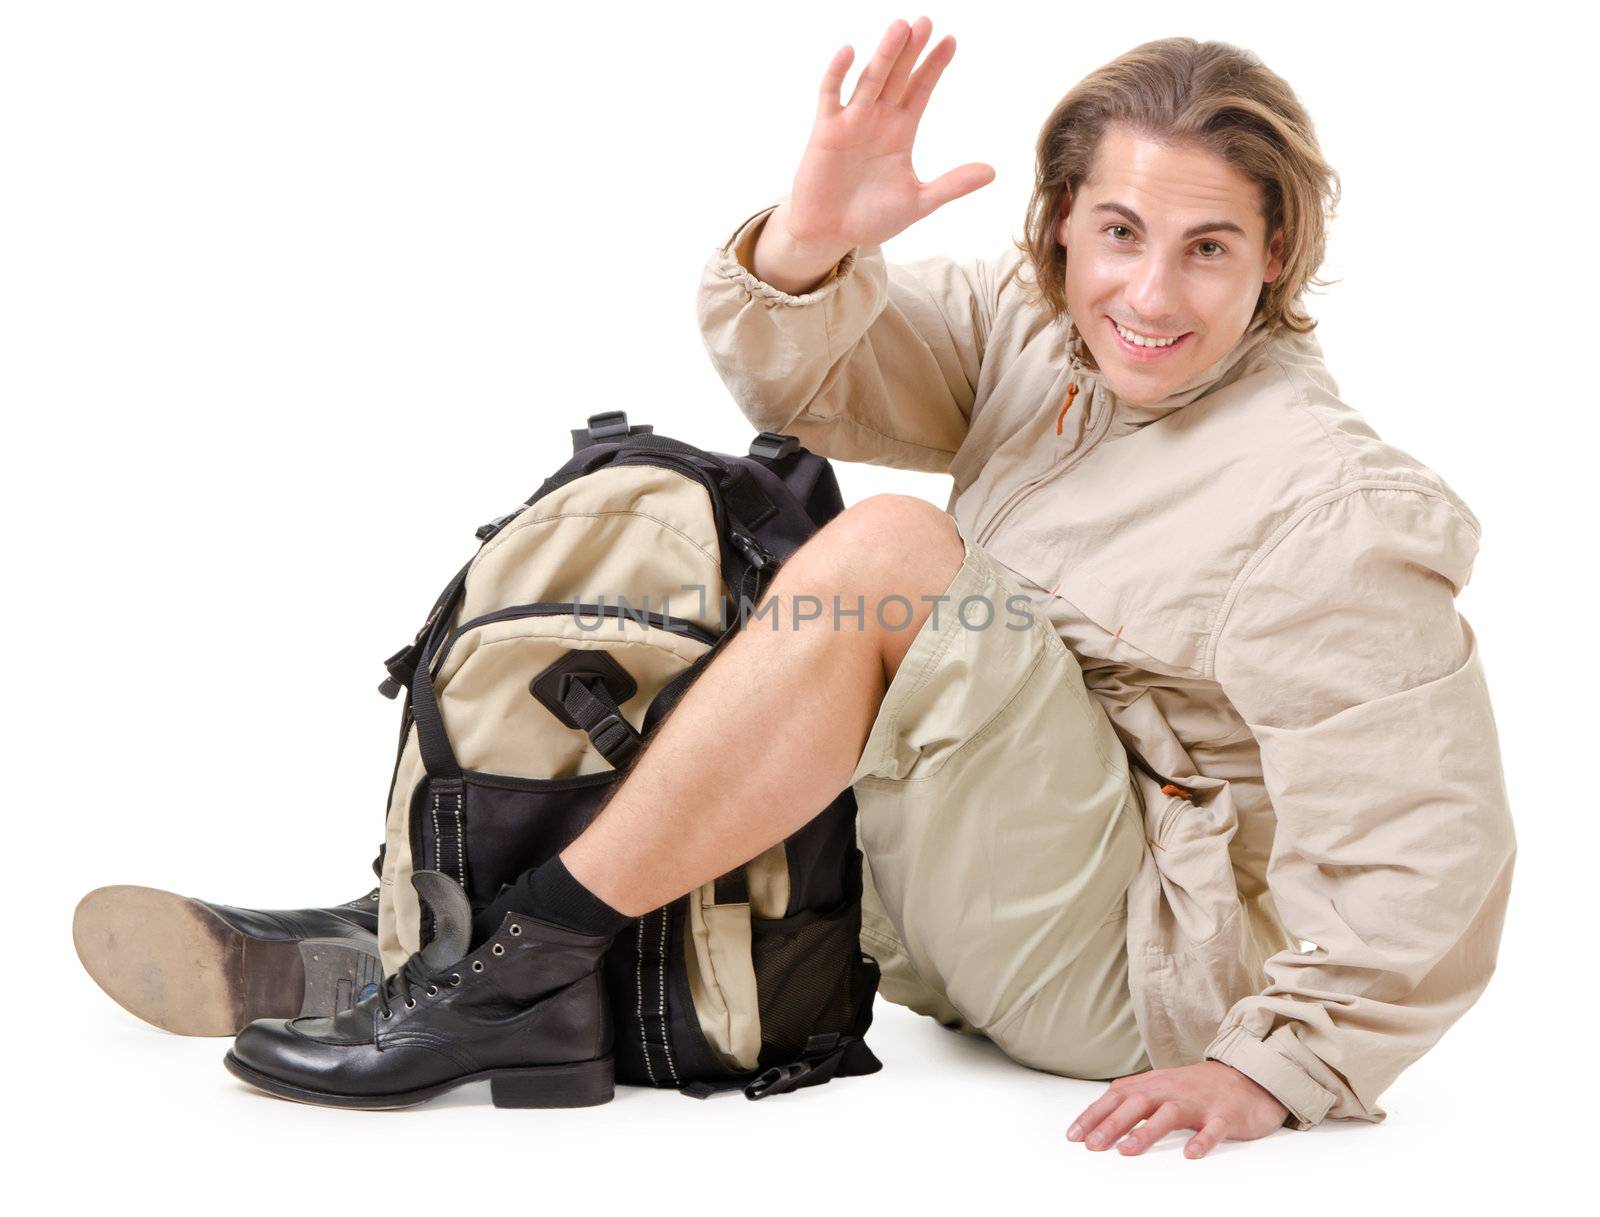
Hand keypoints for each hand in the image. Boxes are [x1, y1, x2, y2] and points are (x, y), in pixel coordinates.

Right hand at [780, 16, 994, 253]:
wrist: (829, 233)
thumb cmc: (870, 217)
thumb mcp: (918, 203)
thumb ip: (952, 185)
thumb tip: (993, 171)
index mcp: (900, 132)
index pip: (921, 90)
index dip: (934, 66)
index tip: (951, 41)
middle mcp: (877, 119)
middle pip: (898, 76)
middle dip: (912, 50)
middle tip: (927, 21)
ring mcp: (851, 122)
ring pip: (870, 79)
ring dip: (884, 54)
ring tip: (900, 28)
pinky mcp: (825, 131)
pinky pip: (830, 96)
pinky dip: (837, 74)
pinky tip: (849, 51)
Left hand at [1066, 1061, 1288, 1158]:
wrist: (1247, 1078)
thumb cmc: (1197, 1088)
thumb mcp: (1161, 1087)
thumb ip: (1132, 1098)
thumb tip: (1096, 1117)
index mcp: (1154, 1084)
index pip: (1117, 1097)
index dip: (1095, 1115)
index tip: (1074, 1136)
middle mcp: (1173, 1090)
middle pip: (1138, 1104)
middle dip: (1112, 1124)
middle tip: (1093, 1145)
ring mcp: (1199, 1102)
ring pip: (1171, 1114)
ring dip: (1148, 1132)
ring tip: (1128, 1151)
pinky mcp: (1225, 1115)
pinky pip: (1214, 1129)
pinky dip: (1203, 1140)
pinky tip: (1191, 1154)